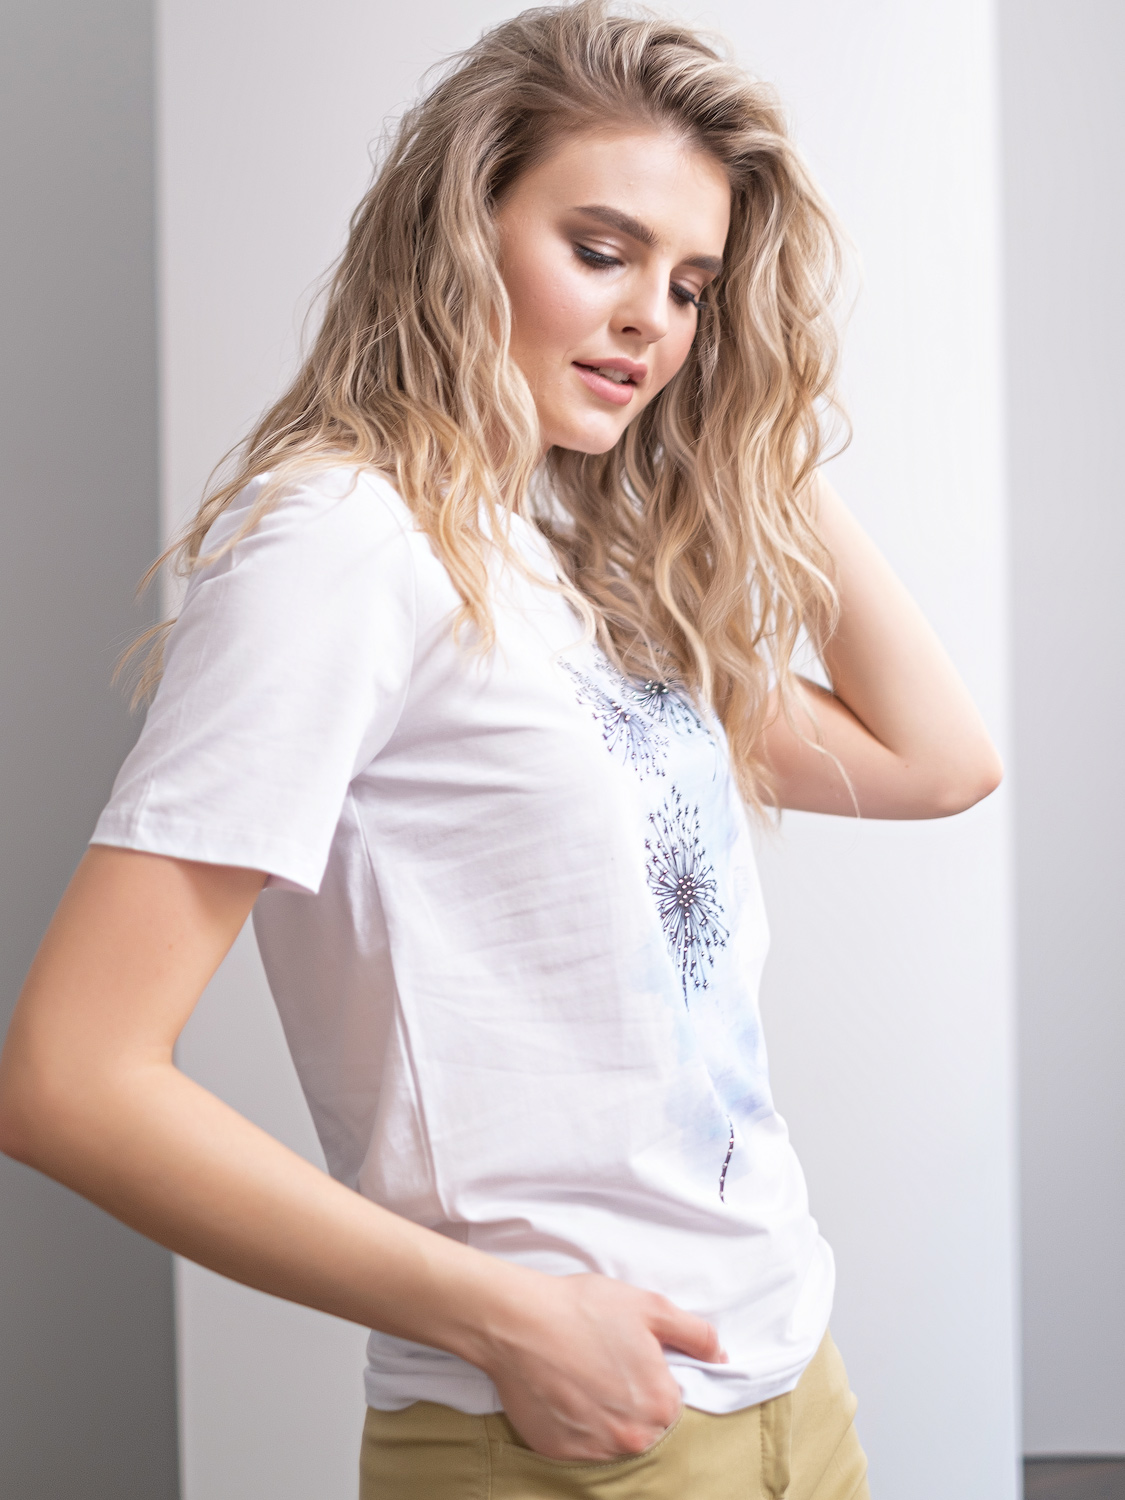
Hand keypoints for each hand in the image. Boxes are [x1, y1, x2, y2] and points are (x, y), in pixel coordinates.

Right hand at [479, 1271, 725, 1460]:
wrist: (519, 1321)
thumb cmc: (584, 1309)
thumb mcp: (650, 1307)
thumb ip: (695, 1334)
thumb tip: (720, 1357)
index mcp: (660, 1404)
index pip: (673, 1404)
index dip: (656, 1379)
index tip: (633, 1360)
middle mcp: (632, 1437)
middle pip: (647, 1427)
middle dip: (634, 1401)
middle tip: (606, 1366)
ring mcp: (595, 1449)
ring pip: (615, 1440)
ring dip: (608, 1418)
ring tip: (585, 1379)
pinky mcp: (560, 1453)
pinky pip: (582, 1447)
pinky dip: (578, 1426)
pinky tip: (566, 1394)